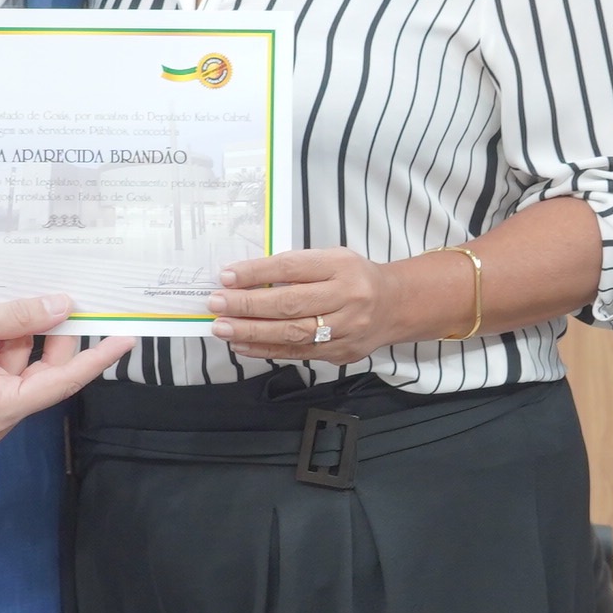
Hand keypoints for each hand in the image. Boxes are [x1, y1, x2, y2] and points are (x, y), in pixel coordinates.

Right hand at [0, 294, 133, 442]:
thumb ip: (17, 316)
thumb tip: (62, 306)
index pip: (62, 381)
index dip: (96, 358)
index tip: (127, 339)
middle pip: (43, 371)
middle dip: (44, 334)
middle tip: (49, 297)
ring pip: (22, 364)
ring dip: (13, 334)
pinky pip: (2, 367)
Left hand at [211, 247, 449, 365]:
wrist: (395, 306)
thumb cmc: (354, 277)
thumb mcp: (331, 259)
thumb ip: (295, 268)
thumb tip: (245, 278)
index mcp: (342, 266)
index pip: (293, 268)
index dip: (257, 273)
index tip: (226, 276)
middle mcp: (348, 297)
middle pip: (291, 304)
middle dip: (248, 305)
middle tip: (216, 304)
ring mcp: (346, 329)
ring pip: (293, 333)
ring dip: (252, 332)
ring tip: (223, 328)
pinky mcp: (342, 353)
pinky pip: (299, 353)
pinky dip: (267, 349)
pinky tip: (243, 345)